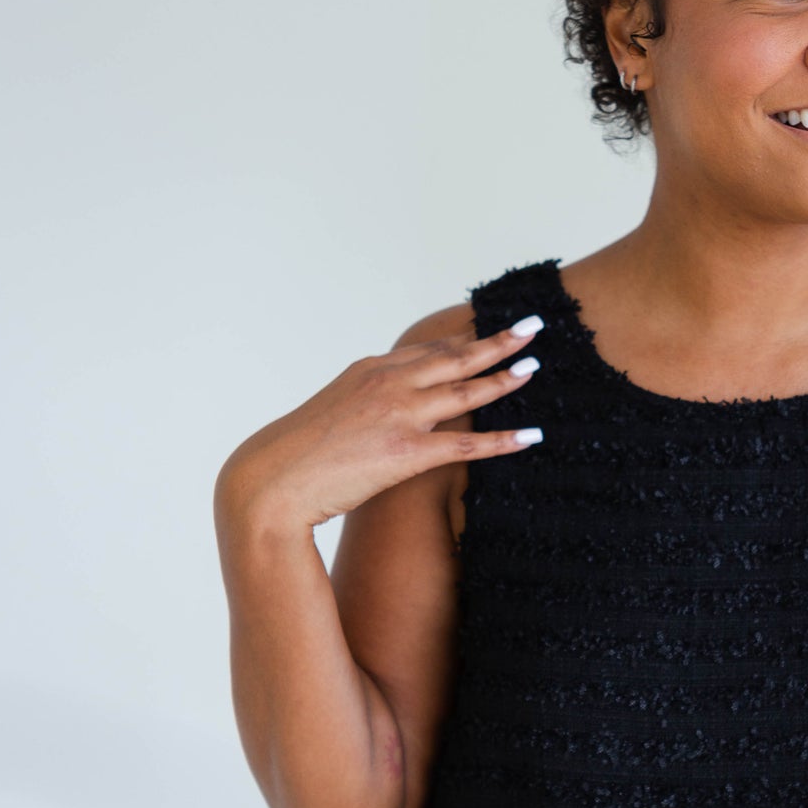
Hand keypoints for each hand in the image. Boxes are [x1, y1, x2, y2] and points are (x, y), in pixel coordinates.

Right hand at [216, 317, 544, 534]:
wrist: (272, 481)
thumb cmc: (299, 454)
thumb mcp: (335, 413)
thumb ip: (367, 403)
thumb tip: (387, 410)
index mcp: (371, 371)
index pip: (430, 349)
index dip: (465, 338)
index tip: (492, 326)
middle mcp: (389, 384)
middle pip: (456, 357)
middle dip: (498, 340)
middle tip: (533, 325)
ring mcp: (399, 415)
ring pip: (466, 391)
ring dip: (506, 377)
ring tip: (535, 366)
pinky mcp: (405, 452)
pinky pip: (465, 444)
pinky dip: (503, 439)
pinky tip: (531, 435)